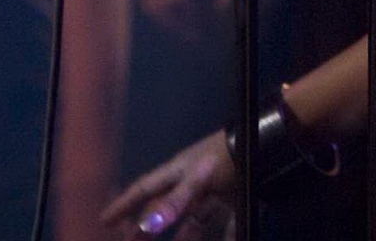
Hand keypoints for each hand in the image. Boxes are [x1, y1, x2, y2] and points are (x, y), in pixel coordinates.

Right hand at [101, 131, 233, 237]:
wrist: (269, 145)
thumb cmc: (227, 158)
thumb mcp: (199, 177)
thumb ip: (174, 202)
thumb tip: (147, 225)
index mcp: (179, 171)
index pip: (145, 188)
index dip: (125, 204)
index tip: (105, 220)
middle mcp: (193, 181)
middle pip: (166, 208)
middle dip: (148, 228)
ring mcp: (215, 191)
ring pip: (195, 219)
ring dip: (186, 237)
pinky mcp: (236, 199)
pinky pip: (226, 225)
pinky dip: (224, 236)